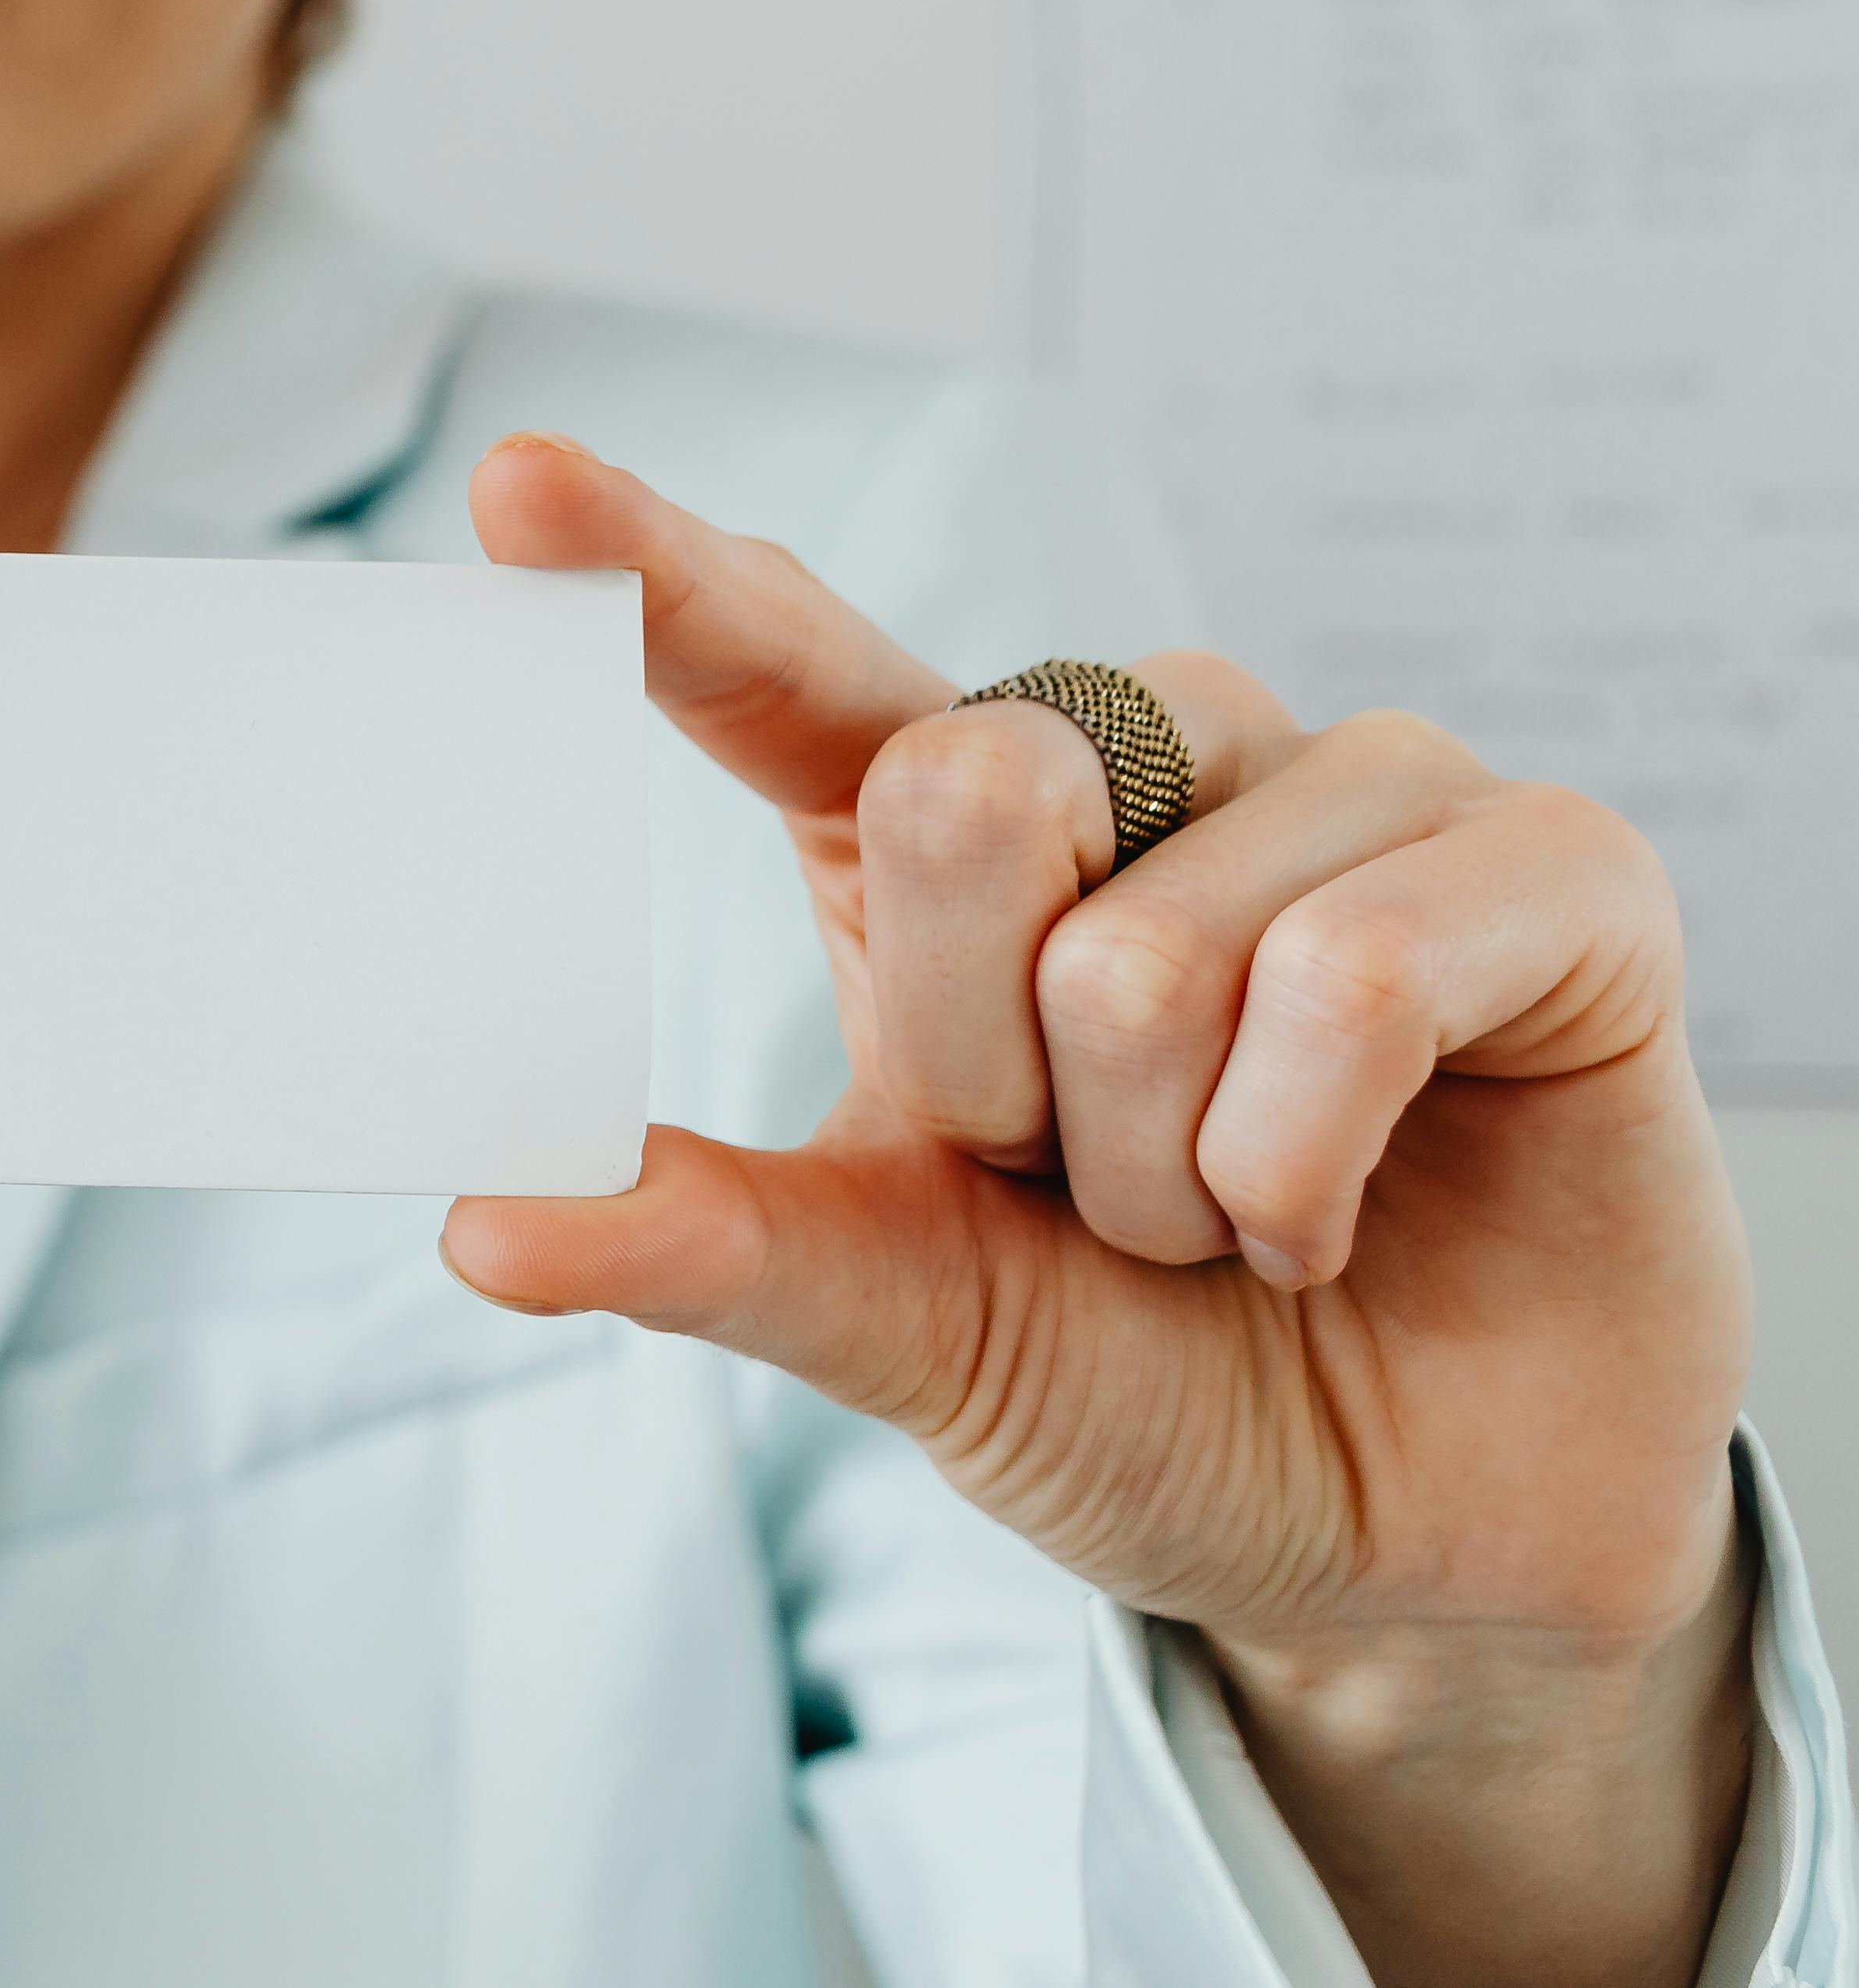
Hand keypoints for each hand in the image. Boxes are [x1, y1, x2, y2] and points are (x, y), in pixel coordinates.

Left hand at [449, 435, 1759, 1987]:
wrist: (1395, 1544)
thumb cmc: (1137, 1383)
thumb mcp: (899, 1317)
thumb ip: (711, 1246)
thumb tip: (482, 1227)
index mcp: (945, 828)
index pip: (781, 658)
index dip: (657, 570)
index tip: (513, 490)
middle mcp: (1144, 757)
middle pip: (966, 795)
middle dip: (989, 1072)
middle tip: (1073, 1187)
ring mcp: (1357, 784)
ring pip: (1155, 942)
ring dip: (1166, 1165)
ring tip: (1230, 1221)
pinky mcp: (1552, 865)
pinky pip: (1361, 971)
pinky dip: (1305, 1159)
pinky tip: (1337, 1216)